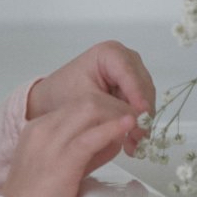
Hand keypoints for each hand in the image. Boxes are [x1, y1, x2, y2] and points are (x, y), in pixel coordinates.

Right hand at [1, 87, 143, 196]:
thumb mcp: (59, 167)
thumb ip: (83, 150)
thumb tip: (112, 139)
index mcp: (38, 129)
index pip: (76, 105)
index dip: (104, 109)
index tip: (122, 117)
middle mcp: (43, 129)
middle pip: (86, 101)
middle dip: (114, 105)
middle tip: (135, 119)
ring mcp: (51, 142)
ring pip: (91, 110)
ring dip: (117, 113)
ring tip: (136, 124)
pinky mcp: (63, 159)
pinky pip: (92, 136)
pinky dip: (113, 128)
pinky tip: (127, 127)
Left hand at [26, 41, 155, 156]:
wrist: (52, 101)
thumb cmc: (62, 95)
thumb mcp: (86, 103)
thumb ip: (111, 110)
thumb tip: (137, 123)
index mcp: (110, 53)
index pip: (129, 74)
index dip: (138, 95)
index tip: (142, 115)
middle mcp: (125, 58)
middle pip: (142, 85)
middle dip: (141, 112)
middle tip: (139, 137)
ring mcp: (130, 73)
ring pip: (145, 97)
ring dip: (140, 121)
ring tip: (134, 144)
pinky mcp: (131, 88)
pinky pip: (140, 105)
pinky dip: (136, 122)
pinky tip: (131, 141)